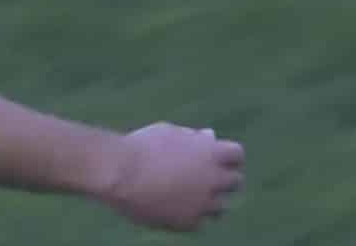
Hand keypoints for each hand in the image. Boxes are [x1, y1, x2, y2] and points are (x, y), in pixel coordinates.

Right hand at [98, 122, 245, 230]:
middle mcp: (213, 179)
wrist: (118, 173)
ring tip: (188, 195)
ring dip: (210, 200)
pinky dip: (191, 215)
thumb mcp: (170, 132)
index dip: (228, 156)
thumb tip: (209, 137)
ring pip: (221, 207)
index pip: (237, 155)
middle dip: (223, 178)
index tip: (217, 158)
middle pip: (235, 182)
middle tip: (206, 178)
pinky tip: (174, 207)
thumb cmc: (141, 146)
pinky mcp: (188, 223)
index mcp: (211, 153)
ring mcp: (203, 204)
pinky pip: (199, 222)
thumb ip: (193, 138)